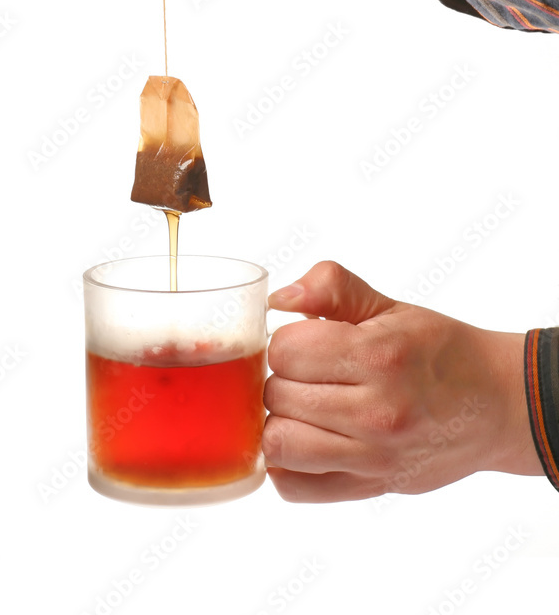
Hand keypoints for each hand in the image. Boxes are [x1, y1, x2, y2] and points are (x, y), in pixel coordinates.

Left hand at [263, 261, 540, 502]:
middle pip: (278, 395)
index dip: (288, 340)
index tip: (308, 341)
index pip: (286, 350)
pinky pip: (295, 486)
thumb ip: (330, 287)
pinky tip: (307, 439)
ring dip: (281, 421)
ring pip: (279, 444)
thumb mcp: (388, 305)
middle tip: (307, 373)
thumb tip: (280, 300)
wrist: (497, 403)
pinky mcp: (372, 488)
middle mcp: (378, 411)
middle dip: (283, 378)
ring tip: (304, 406)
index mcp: (379, 356)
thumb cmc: (437, 349)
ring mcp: (375, 457)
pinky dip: (287, 464)